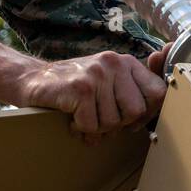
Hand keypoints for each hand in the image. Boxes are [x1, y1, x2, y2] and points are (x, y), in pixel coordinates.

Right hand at [18, 46, 169, 145]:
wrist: (32, 80)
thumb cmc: (73, 87)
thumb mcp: (106, 82)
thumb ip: (131, 91)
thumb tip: (155, 112)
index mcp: (125, 62)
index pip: (158, 92)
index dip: (146, 113)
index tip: (130, 120)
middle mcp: (114, 63)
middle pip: (136, 112)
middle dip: (117, 124)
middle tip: (99, 119)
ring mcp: (97, 74)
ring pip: (113, 122)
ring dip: (95, 128)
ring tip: (82, 117)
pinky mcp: (81, 88)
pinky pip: (92, 125)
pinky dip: (80, 128)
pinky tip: (71, 118)